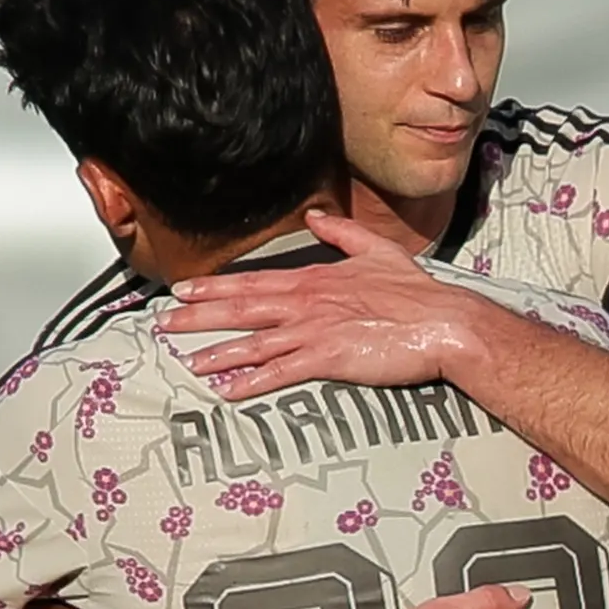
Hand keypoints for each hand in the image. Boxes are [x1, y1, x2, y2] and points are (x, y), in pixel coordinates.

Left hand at [161, 208, 481, 398]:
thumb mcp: (378, 251)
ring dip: (217, 352)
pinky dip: (252, 382)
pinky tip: (228, 392)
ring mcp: (316, 329)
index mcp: (316, 279)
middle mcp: (307, 302)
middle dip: (200, 314)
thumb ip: (343, 234)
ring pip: (254, 341)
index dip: (215, 286)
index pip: (254, 282)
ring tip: (187, 362)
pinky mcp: (329, 357)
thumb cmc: (417, 293)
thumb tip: (317, 216)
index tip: (185, 288)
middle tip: (164, 322)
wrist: (444, 321)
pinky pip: (282, 372)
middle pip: (242, 307)